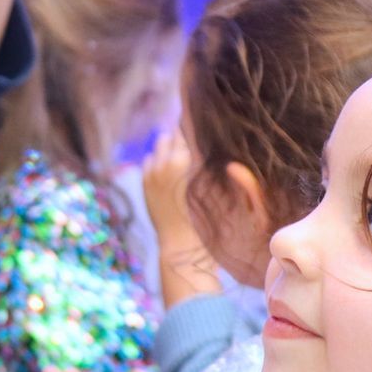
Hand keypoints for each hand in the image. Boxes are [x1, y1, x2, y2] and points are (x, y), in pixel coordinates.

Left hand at [142, 128, 221, 307]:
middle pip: (177, 130)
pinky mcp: (146, 179)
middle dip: (187, 134)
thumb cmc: (209, 222)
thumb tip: (225, 141)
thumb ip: (221, 162)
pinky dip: (160, 159)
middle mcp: (171, 161)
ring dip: (171, 145)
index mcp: (192, 161)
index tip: (209, 122)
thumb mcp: (222, 190)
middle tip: (198, 140)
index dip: (201, 124)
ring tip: (184, 157)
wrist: (181, 249)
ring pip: (162, 140)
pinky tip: (172, 171)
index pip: (193, 126)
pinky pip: (152, 156)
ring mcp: (154, 170)